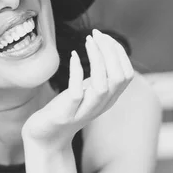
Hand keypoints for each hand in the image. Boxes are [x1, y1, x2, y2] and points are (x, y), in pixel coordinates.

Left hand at [21, 29, 134, 148]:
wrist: (46, 138)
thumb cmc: (65, 109)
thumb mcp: (87, 91)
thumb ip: (99, 76)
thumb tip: (106, 47)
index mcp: (109, 99)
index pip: (127, 74)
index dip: (119, 53)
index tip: (103, 36)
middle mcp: (101, 106)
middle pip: (118, 78)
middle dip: (110, 52)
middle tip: (95, 34)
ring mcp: (84, 111)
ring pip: (102, 87)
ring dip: (97, 60)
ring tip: (88, 41)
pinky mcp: (66, 115)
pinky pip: (76, 94)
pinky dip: (77, 73)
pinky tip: (72, 56)